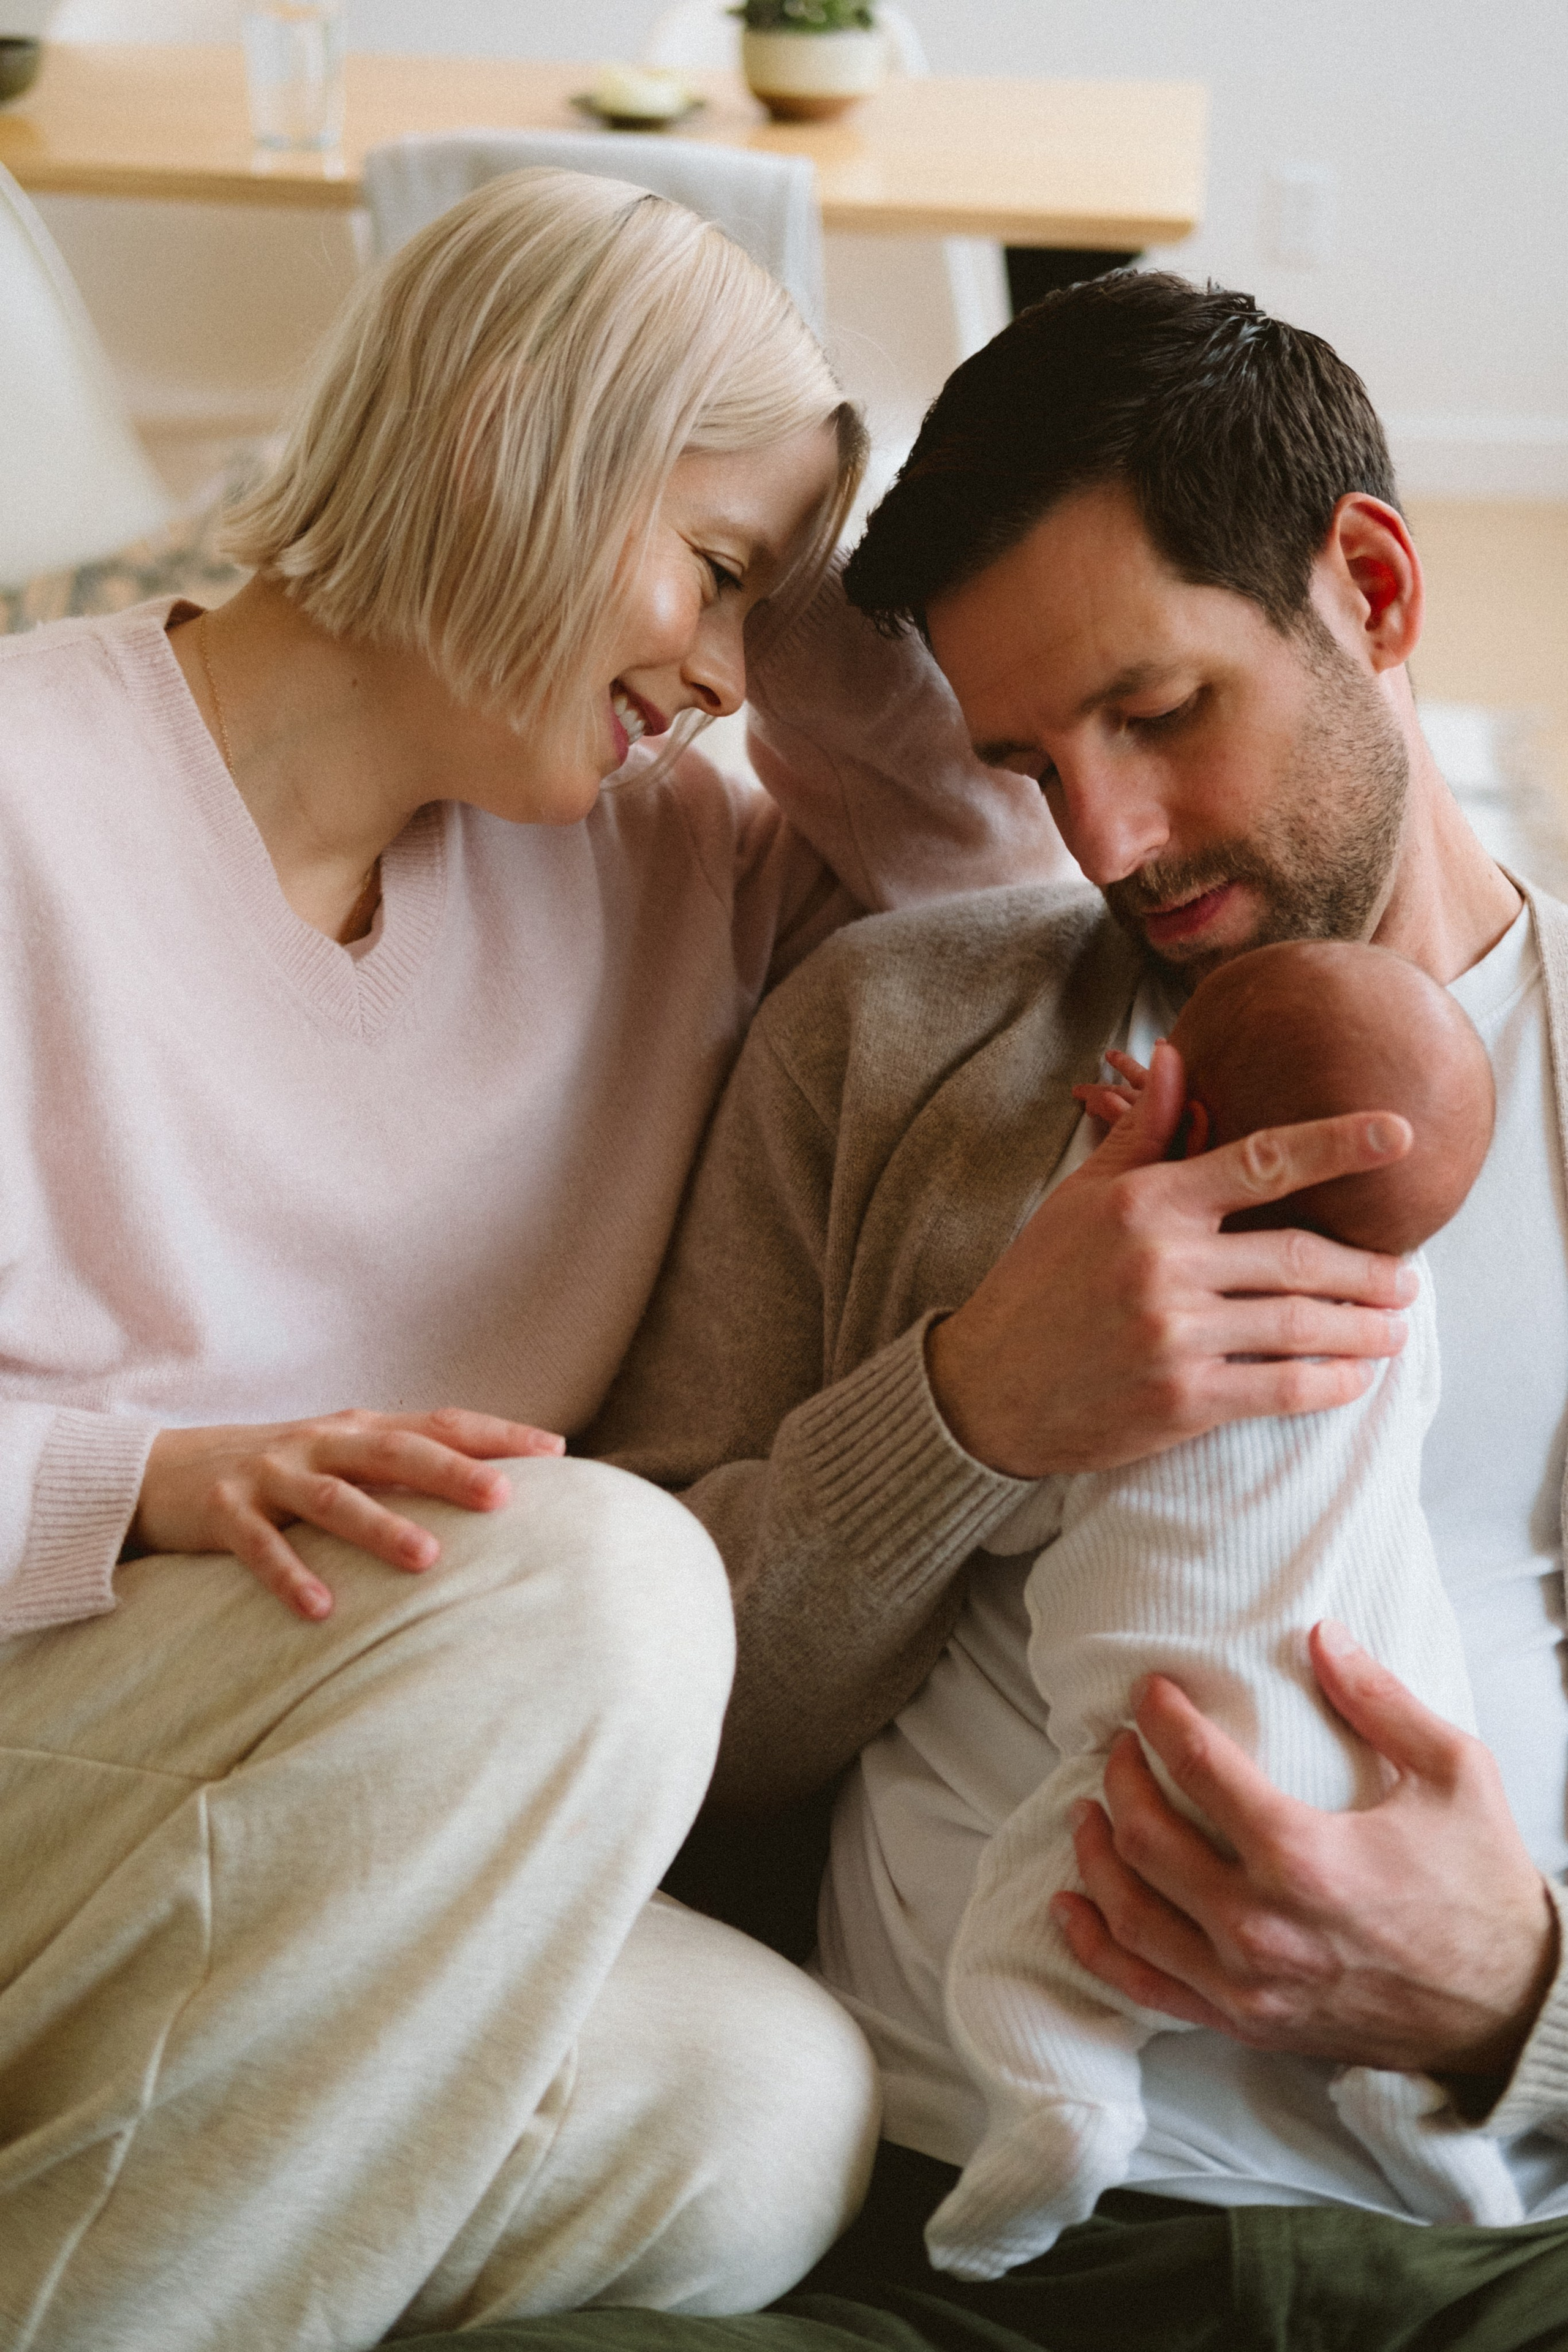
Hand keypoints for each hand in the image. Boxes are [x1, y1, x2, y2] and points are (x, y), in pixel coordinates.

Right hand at [130, 1408, 565, 1620]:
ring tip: (426, 1558)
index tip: (555, 1450)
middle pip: (396, 1452)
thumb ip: (403, 1466)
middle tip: (503, 1499)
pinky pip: (261, 1547)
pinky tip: (322, 1609)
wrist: (163, 1469)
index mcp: (358, 1428)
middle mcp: (321, 1444)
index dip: (496, 1434)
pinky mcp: (224, 1513)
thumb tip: (494, 1486)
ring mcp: (271, 1475)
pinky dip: (291, 1576)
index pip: (439, 1423)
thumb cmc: (279, 1471)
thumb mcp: (341, 1457)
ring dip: (381, 1527)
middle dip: (452, 1473)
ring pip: (335, 1499)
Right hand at [927, 1037, 1418, 1477]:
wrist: (984, 1390)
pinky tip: (1354, 1376)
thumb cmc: (1036, 1284)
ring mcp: (1173, 1335)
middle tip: (1408, 1276)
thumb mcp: (1080, 1198)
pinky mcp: (1180, 1400)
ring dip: (1362, 1328)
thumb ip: (1142, 1133)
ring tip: (1395, 1328)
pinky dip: (1330, 1382)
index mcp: (1145, 1204)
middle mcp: (1163, 1264)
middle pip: (1297, 1256)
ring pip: (1299, 1325)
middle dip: (1368, 1269)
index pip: (1260, 1162)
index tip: (1397, 1134)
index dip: (1336, 1146)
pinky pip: (1280, 1389)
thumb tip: (1179, 1059)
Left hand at [1053, 1624, 1559, 2080]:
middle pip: (1147, 1840)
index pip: (1198, 1769)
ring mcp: (1247, 1986)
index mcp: (1305, 1859)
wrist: (1509, 2006)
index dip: (1161, 1720)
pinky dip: (1096, 1946)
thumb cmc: (1482, 1885)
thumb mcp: (1454, 1774)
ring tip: (1090, 1810)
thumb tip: (1322, 1636)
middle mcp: (1261, 1928)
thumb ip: (1380, 1700)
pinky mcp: (1246, 2025)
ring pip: (1131, 1914)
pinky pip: (1146, 1987)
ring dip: (1096, 1854)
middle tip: (1122, 1746)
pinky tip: (1073, 1905)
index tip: (1148, 1694)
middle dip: (1120, 1780)